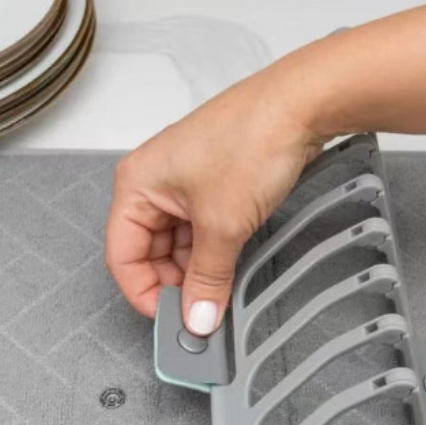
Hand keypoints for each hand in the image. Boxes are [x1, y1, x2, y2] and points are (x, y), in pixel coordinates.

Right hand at [105, 61, 328, 333]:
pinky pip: (200, 231)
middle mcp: (153, 183)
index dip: (145, 294)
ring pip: (177, 245)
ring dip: (197, 270)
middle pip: (148, 253)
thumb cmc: (252, 140)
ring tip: (222, 291)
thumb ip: (206, 279)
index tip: (173, 321)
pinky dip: (213, 254)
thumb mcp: (223, 225)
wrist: (302, 103)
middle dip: (175, 284)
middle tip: (202, 312)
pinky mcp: (211, 184)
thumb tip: (197, 319)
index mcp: (136, 186)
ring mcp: (183, 183)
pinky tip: (231, 269)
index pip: (122, 257)